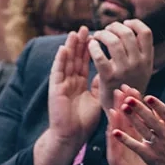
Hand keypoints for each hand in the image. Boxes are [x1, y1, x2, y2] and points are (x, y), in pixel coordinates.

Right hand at [35, 27, 100, 164]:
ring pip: (66, 62)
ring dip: (70, 47)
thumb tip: (109, 72)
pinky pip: (58, 72)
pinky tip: (63, 49)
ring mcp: (62, 84)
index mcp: (80, 83)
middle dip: (80, 43)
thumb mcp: (96, 100)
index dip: (89, 49)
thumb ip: (100, 85)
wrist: (70, 137)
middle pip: (76, 58)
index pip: (85, 62)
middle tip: (86, 28)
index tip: (96, 36)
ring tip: (74, 32)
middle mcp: (70, 81)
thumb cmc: (84, 122)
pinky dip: (60, 60)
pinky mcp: (55, 90)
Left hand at [88, 20, 153, 110]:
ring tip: (98, 36)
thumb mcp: (143, 69)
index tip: (125, 23)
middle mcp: (139, 63)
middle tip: (107, 29)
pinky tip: (91, 45)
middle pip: (127, 33)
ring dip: (103, 34)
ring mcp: (125, 70)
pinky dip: (94, 46)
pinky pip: (99, 55)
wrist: (124, 111)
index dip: (134, 23)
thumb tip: (131, 28)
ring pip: (113, 41)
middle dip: (115, 27)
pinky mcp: (109, 76)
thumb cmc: (129, 86)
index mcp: (148, 60)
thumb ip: (140, 51)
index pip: (146, 32)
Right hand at [107, 85, 153, 164]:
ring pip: (117, 130)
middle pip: (124, 117)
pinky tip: (113, 130)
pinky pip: (116, 147)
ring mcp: (120, 147)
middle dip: (123, 103)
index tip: (133, 88)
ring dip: (116, 118)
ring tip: (115, 105)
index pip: (135, 114)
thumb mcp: (149, 145)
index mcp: (136, 133)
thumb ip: (156, 130)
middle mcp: (126, 137)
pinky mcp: (117, 158)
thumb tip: (162, 116)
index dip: (134, 101)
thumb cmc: (143, 163)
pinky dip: (115, 139)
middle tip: (121, 89)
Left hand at [111, 87, 164, 164]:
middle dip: (140, 109)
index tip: (147, 97)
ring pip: (142, 130)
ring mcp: (156, 146)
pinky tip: (115, 132)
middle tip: (128, 99)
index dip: (156, 105)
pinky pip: (135, 146)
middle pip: (151, 121)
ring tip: (122, 108)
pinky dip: (125, 139)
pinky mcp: (148, 155)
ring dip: (131, 119)